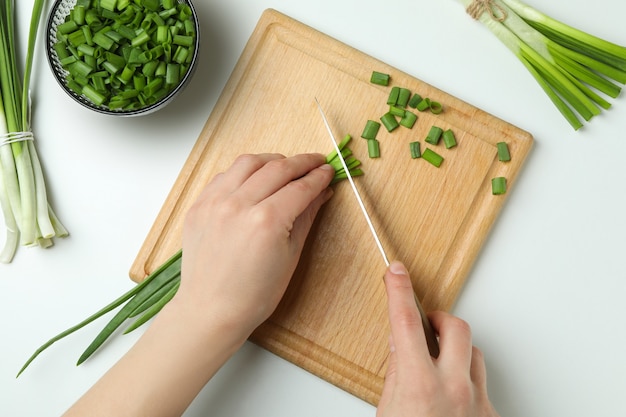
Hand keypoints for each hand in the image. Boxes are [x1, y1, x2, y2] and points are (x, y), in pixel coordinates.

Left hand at [175, 153, 334, 335]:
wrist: (212, 310)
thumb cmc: (254, 294)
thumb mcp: (290, 255)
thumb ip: (305, 216)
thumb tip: (321, 192)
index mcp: (266, 222)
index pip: (300, 187)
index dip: (318, 176)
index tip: (328, 170)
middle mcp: (238, 206)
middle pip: (277, 169)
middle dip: (301, 162)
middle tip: (315, 162)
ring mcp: (215, 203)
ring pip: (248, 163)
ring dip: (271, 161)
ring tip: (285, 167)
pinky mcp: (199, 206)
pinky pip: (224, 176)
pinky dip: (243, 172)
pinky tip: (255, 179)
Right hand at [377, 261, 499, 416]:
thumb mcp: (389, 410)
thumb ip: (397, 375)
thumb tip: (399, 346)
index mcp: (421, 386)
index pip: (406, 323)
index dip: (400, 292)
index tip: (397, 273)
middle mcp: (454, 389)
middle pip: (456, 327)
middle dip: (439, 320)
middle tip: (427, 326)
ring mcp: (477, 402)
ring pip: (475, 355)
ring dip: (456, 353)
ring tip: (439, 367)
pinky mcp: (491, 415)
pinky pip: (484, 385)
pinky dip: (467, 383)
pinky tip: (454, 394)